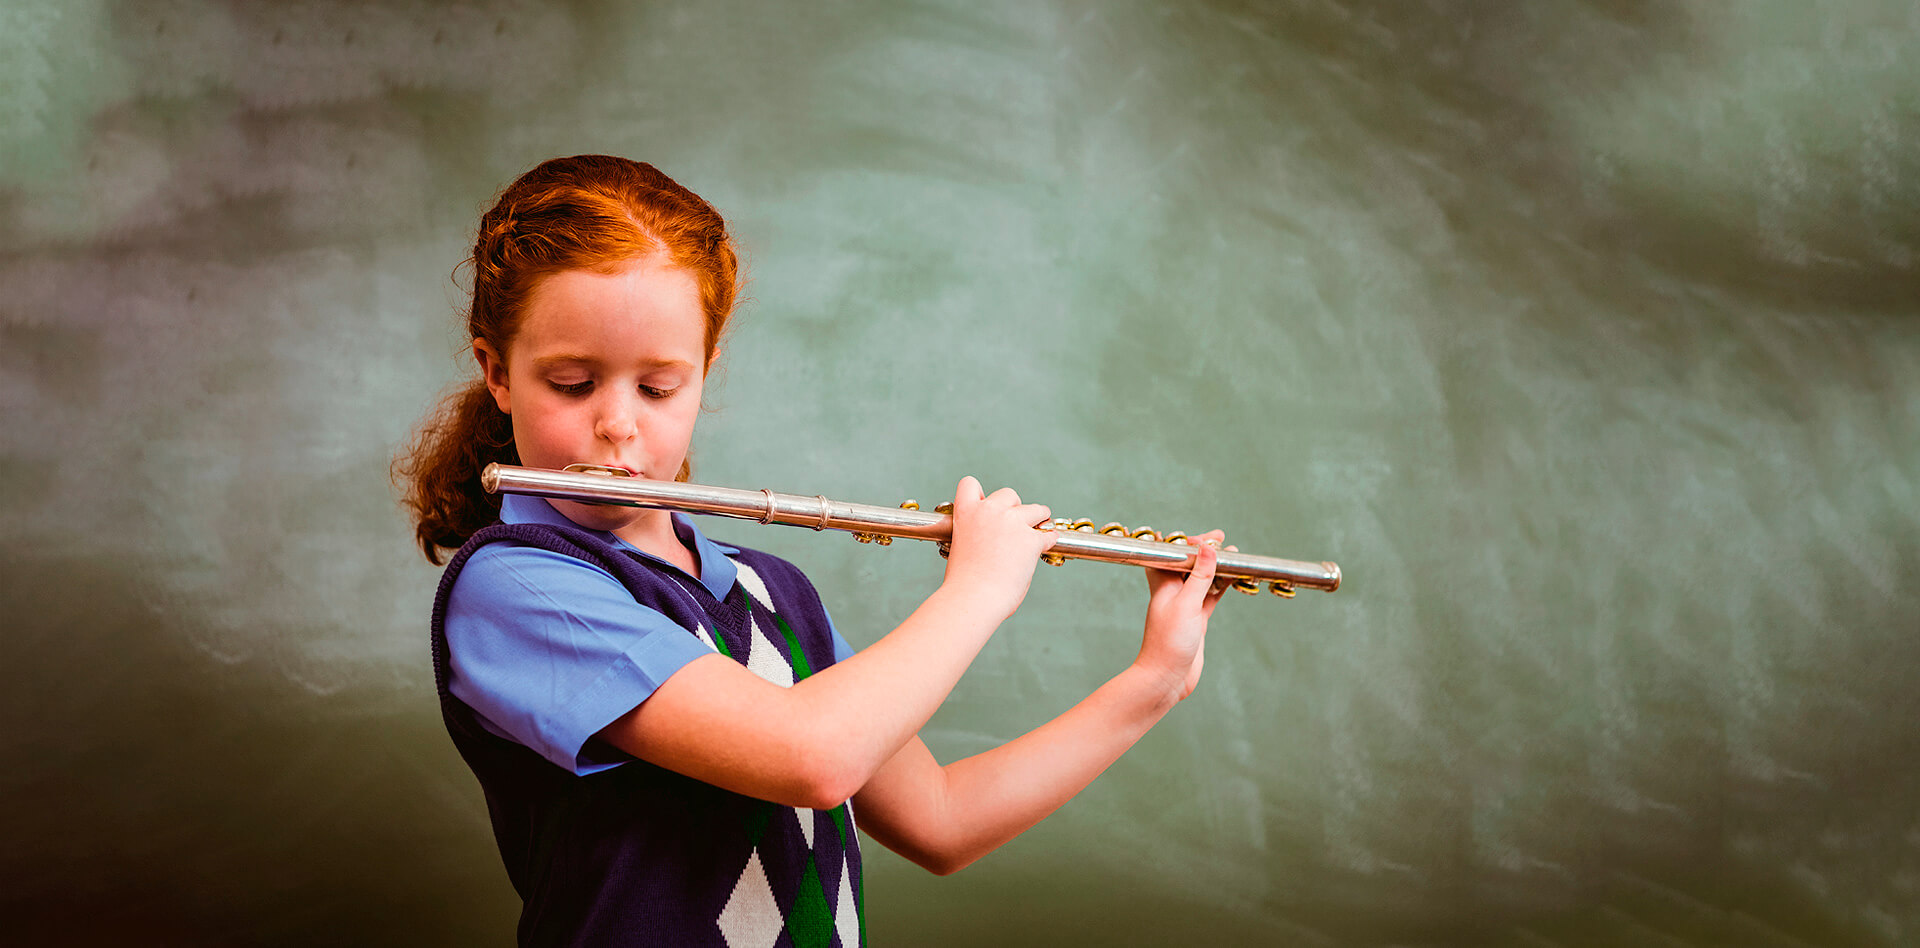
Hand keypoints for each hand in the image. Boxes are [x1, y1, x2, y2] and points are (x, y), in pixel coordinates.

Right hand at [939, 476, 1057, 619]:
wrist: (973, 597)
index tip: (987, 507)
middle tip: (1015, 524)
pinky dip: (1049, 539)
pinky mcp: (1031, 539)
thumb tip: (995, 538)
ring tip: (1038, 528)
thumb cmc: (965, 582)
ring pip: (1035, 508)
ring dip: (1037, 518)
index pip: (970, 483)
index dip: (981, 494)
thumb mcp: (962, 547)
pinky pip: (1048, 533)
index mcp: (965, 512)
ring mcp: (1012, 523)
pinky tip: (1046, 545)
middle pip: (1009, 493)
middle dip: (1014, 507)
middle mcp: (989, 510)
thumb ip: (977, 535)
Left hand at [1136, 530, 1229, 702]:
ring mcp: (1186, 607)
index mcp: (1164, 585)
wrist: (1166, 679)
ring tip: (1233, 555)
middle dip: (1205, 551)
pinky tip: (1232, 578)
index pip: (1176, 555)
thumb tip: (1207, 549)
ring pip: (1202, 579)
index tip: (1211, 538)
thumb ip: (1199, 577)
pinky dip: (1221, 586)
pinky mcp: (1196, 621)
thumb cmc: (1168, 643)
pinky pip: (1210, 597)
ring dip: (1215, 567)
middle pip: (1189, 564)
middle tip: (1222, 540)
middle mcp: (1173, 593)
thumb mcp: (1187, 605)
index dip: (1191, 543)